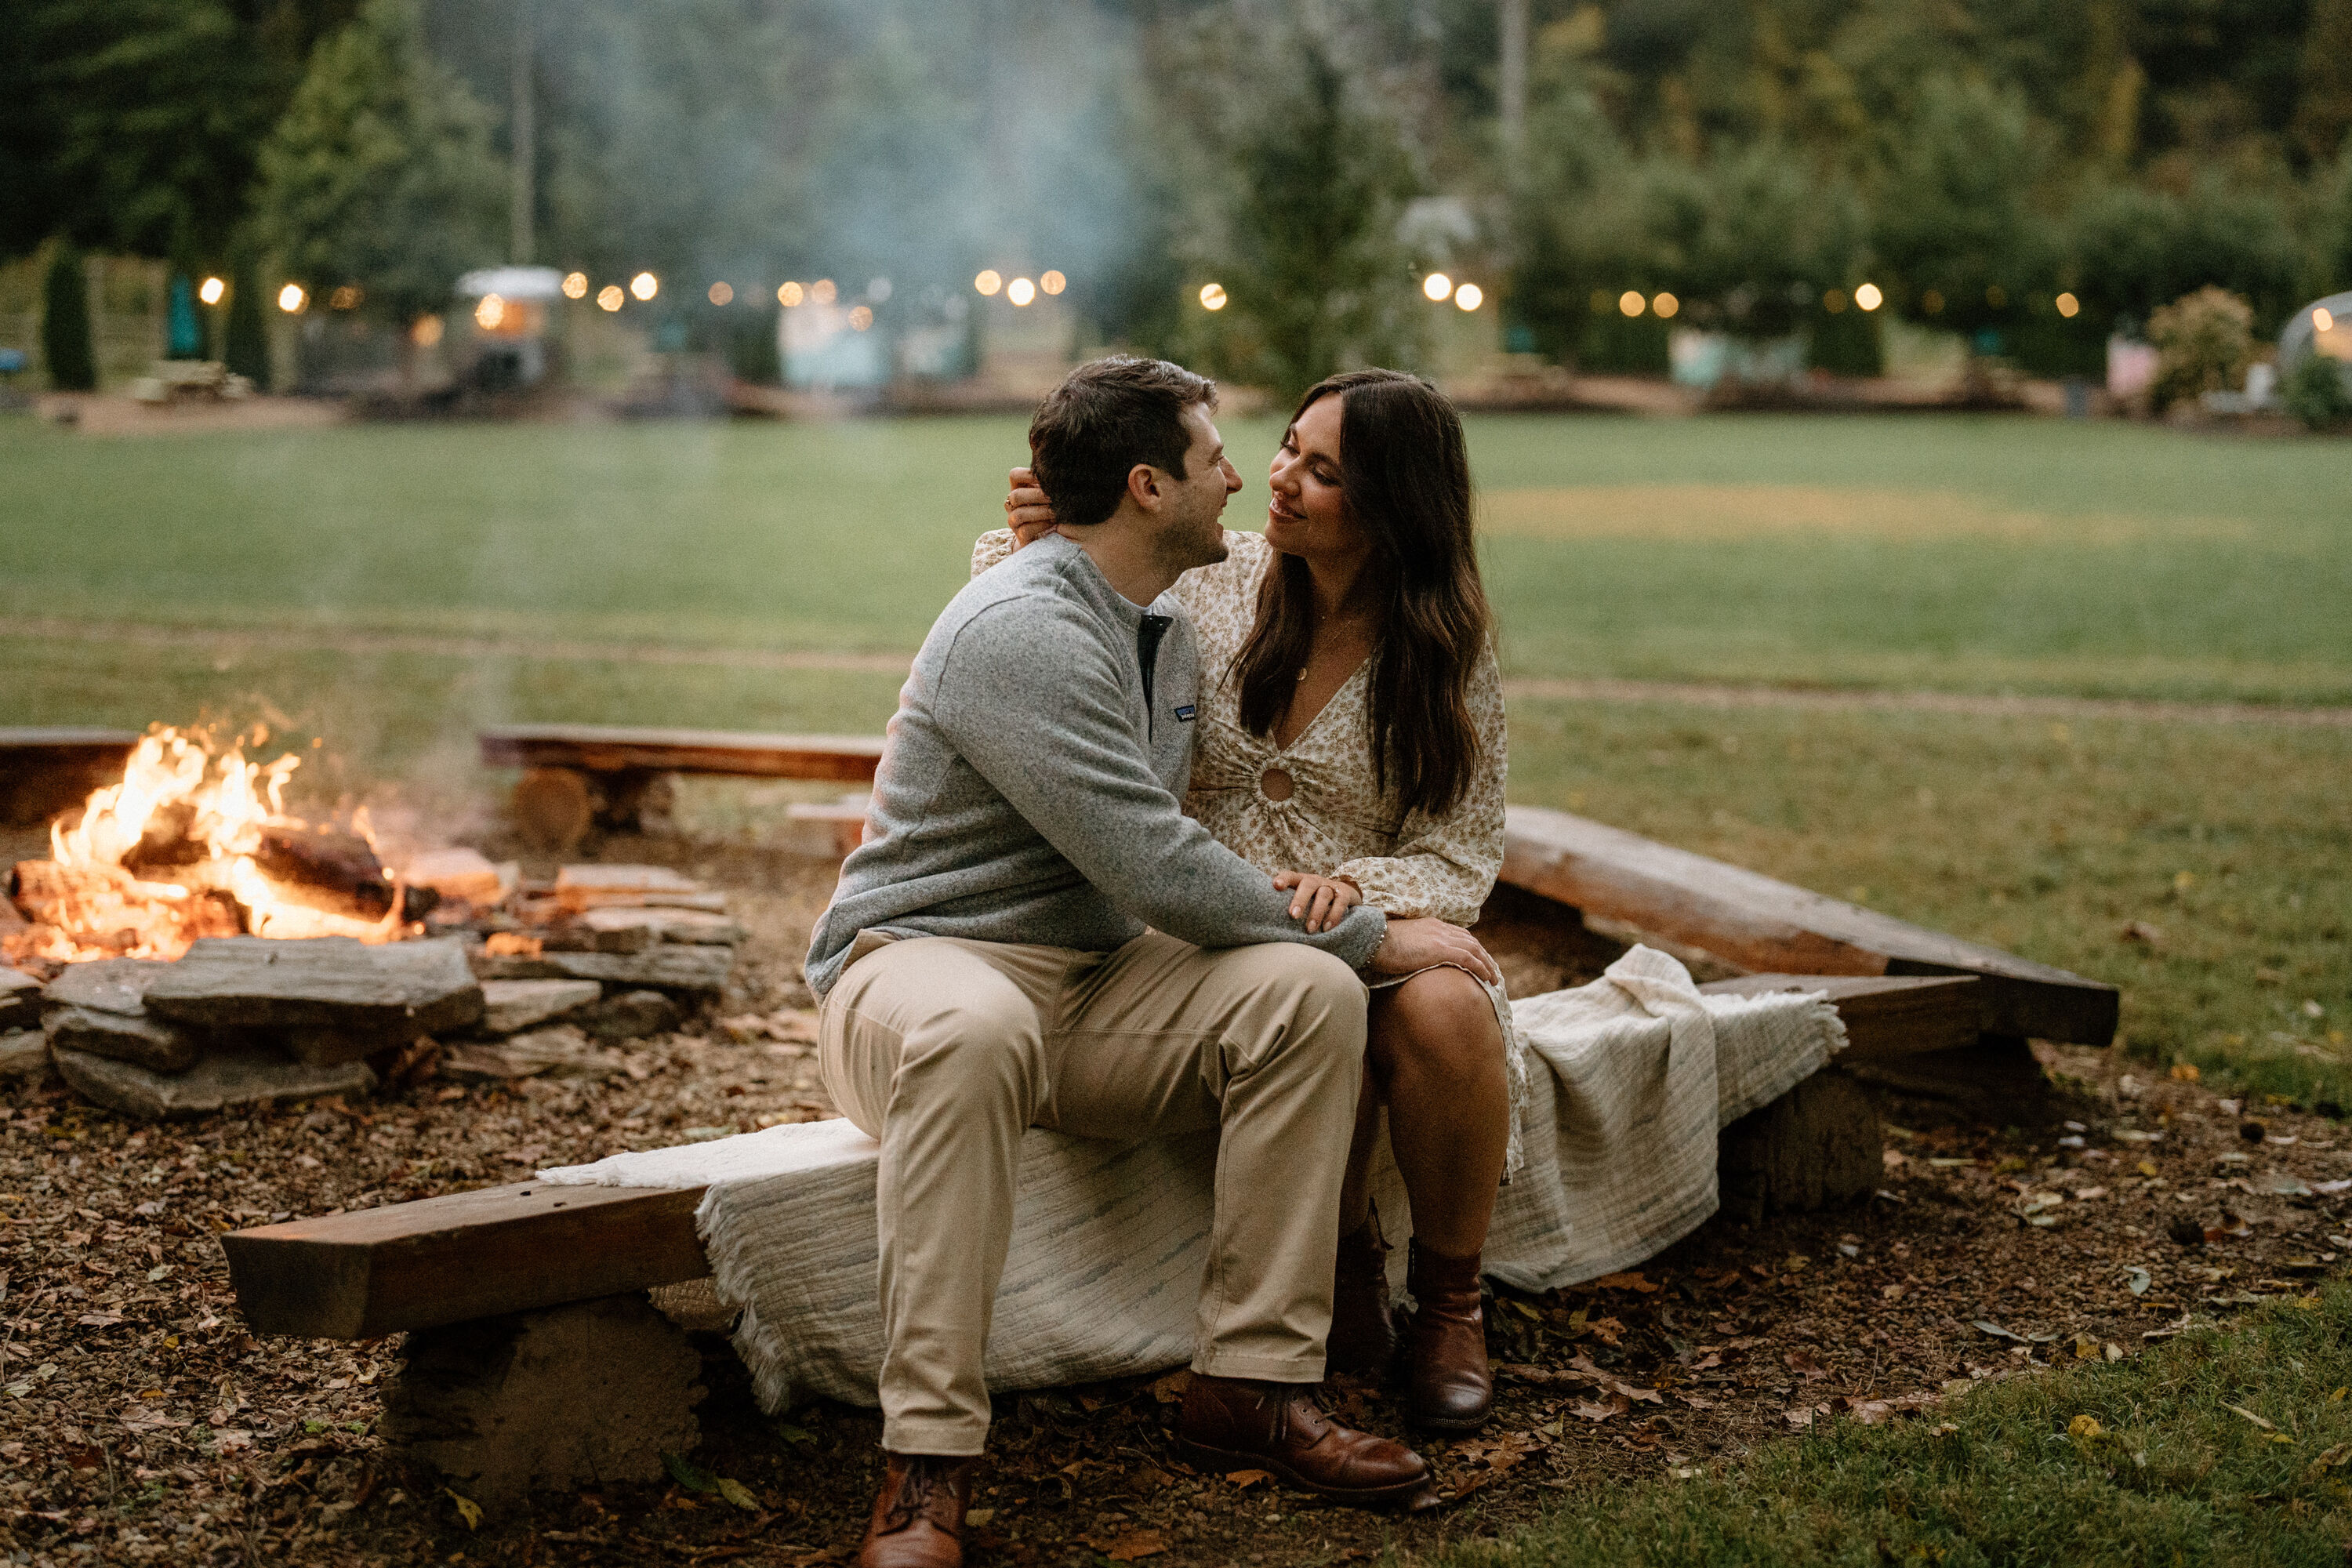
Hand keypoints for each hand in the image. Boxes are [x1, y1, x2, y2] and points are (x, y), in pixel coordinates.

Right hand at [1005, 465, 1058, 545]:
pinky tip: (1054, 524)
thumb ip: (1051, 475)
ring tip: (1057, 511)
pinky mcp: (1021, 537)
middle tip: (1056, 497)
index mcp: (1020, 488)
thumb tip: (1046, 446)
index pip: (1015, 475)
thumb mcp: (1054, 490)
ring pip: (1019, 514)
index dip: (1029, 475)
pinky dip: (1041, 525)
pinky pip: (1025, 530)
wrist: (1054, 535)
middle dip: (1039, 496)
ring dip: (1041, 512)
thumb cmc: (1056, 507)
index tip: (1048, 479)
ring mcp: (1014, 521)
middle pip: (1016, 495)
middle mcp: (1013, 504)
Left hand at [1272, 870, 1361, 934]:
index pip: (1290, 876)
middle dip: (1300, 900)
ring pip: (1324, 894)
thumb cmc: (1314, 901)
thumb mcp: (1301, 899)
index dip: (1283, 879)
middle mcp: (1315, 881)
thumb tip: (1267, 922)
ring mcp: (1331, 886)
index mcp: (1301, 881)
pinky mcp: (1345, 893)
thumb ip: (1286, 905)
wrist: (1344, 895)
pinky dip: (1334, 915)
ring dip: (1316, 912)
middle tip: (1293, 916)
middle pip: (1307, 884)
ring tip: (1310, 929)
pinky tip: (1327, 928)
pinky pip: (1340, 902)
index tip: (1276, 886)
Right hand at [1364, 917, 1499, 986]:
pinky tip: (1487, 979)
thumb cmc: (1378, 944)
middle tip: (1491, 971)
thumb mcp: (1400, 942)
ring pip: (1474, 949)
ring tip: (1493, 979)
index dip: (1471, 948)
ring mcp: (1441, 938)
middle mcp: (1440, 928)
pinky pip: (1469, 959)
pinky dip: (1481, 968)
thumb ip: (1411, 947)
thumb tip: (1410, 959)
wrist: (1372, 939)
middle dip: (1483, 956)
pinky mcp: (1440, 950)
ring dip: (1487, 964)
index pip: (1458, 934)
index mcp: (1431, 924)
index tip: (1477, 959)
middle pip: (1470, 941)